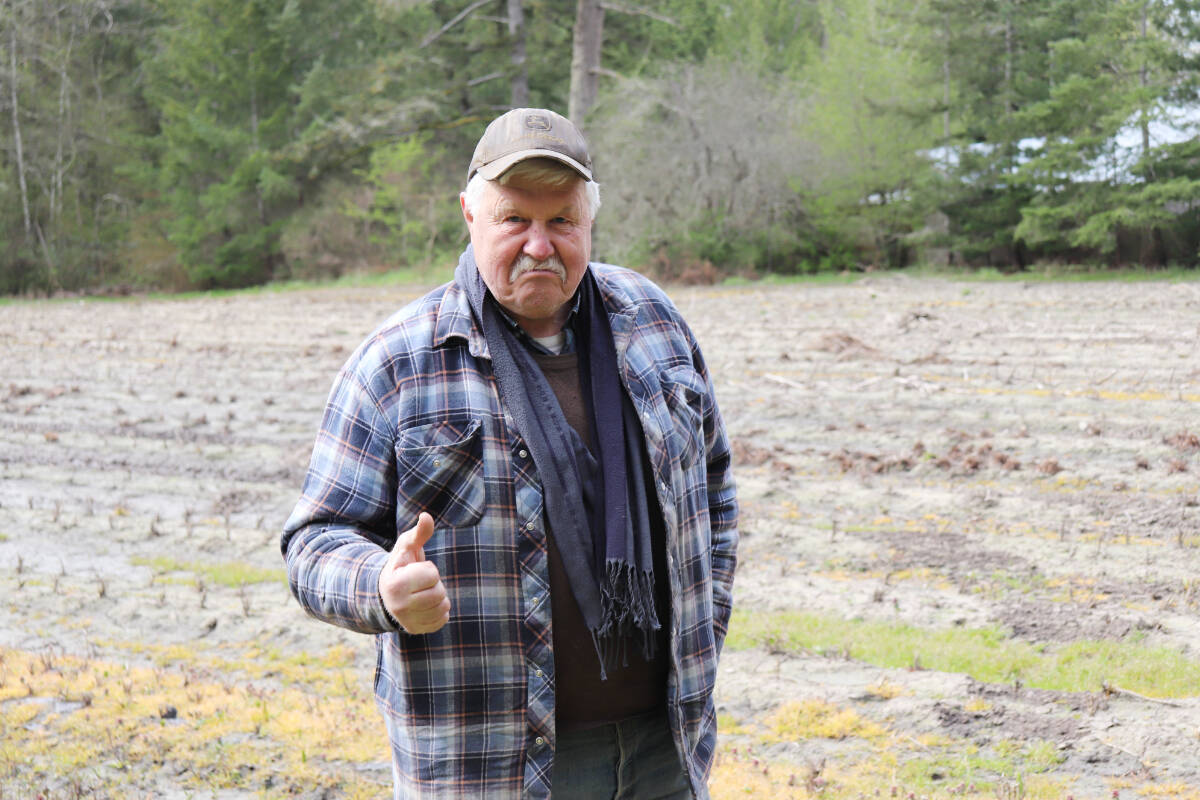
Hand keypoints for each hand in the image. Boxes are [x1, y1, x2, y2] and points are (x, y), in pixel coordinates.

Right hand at [379, 512, 449, 633]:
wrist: (386, 592)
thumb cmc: (400, 564)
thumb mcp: (406, 546)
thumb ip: (419, 533)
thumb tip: (426, 516)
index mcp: (395, 584)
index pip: (432, 575)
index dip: (428, 569)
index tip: (415, 570)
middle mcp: (399, 607)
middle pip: (439, 593)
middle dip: (434, 584)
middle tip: (420, 582)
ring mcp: (407, 621)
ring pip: (443, 607)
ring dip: (438, 596)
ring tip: (423, 592)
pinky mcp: (416, 630)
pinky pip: (442, 620)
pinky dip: (439, 611)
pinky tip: (426, 604)